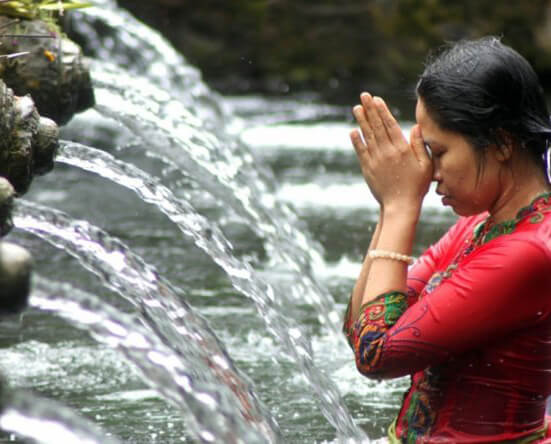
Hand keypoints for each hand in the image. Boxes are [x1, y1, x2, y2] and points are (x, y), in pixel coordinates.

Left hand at [350, 92, 432, 213]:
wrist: (400, 205)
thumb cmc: (416, 186)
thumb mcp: (425, 165)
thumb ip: (420, 145)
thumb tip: (416, 126)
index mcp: (402, 149)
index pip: (390, 125)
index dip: (382, 111)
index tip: (377, 99)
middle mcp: (387, 152)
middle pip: (377, 126)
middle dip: (370, 109)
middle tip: (363, 96)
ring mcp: (376, 160)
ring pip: (367, 136)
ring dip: (361, 121)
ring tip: (356, 108)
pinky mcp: (368, 169)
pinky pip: (361, 151)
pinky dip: (356, 140)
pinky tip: (353, 130)